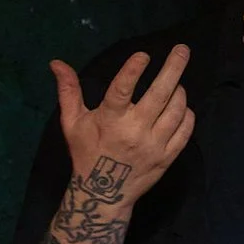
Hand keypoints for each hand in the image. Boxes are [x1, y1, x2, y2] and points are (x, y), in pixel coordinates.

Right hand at [50, 46, 194, 207]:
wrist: (104, 194)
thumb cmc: (86, 153)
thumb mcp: (72, 123)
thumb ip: (68, 91)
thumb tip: (56, 62)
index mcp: (110, 121)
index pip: (123, 90)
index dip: (133, 70)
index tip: (144, 54)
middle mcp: (135, 131)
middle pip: (160, 95)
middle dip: (173, 69)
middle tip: (183, 49)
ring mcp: (155, 145)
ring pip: (176, 111)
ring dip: (179, 91)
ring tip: (177, 80)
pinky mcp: (168, 157)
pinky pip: (185, 131)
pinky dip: (187, 114)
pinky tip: (182, 105)